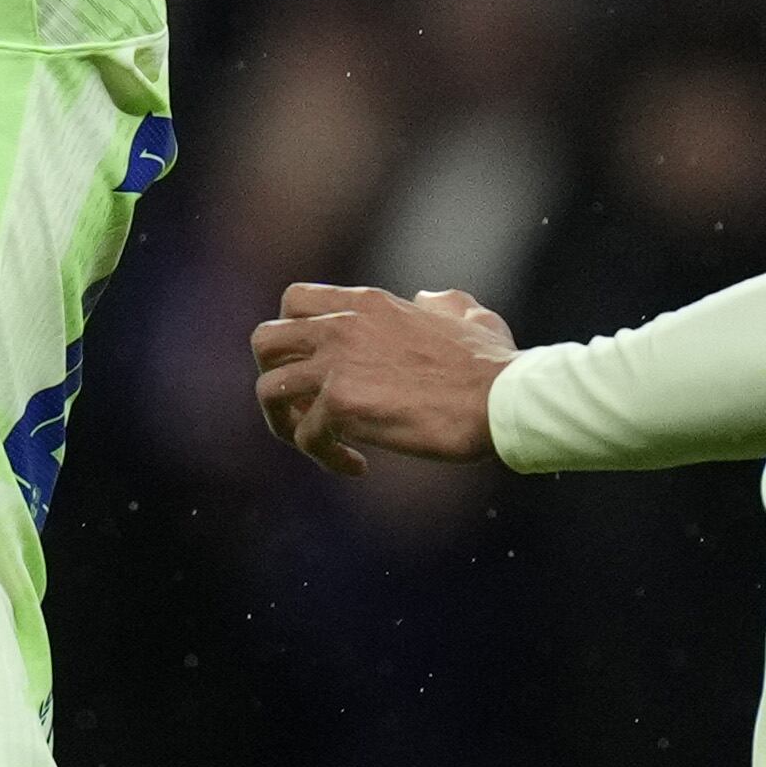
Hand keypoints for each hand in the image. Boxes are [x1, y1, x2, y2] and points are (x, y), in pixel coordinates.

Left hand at [252, 284, 515, 474]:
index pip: (295, 301)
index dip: (293, 335)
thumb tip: (427, 299)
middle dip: (275, 376)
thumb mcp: (469, 316)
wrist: (501, 398)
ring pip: (269, 390)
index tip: (317, 365)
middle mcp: (343, 325)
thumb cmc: (494, 364)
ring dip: (287, 424)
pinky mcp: (342, 404)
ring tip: (322, 444)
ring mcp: (338, 363)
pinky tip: (358, 466)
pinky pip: (304, 436)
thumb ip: (442, 303)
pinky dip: (325, 457)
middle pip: (264, 340)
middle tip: (306, 406)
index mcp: (368, 303)